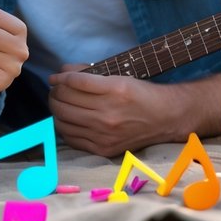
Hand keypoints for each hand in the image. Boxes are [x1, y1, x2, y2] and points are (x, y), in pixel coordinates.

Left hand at [48, 67, 220, 155]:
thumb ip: (89, 73)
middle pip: (64, 102)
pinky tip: (67, 120)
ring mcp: (105, 134)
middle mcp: (108, 113)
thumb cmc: (142, 94)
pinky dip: (64, 127)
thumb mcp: (119, 76)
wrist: (166, 118)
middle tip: (55, 90)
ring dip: (56, 109)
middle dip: (54, 93)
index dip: (60, 78)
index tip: (55, 77)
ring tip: (59, 103)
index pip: (74, 82)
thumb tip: (62, 71)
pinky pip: (71, 138)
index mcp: (114, 90)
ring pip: (63, 120)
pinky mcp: (103, 149)